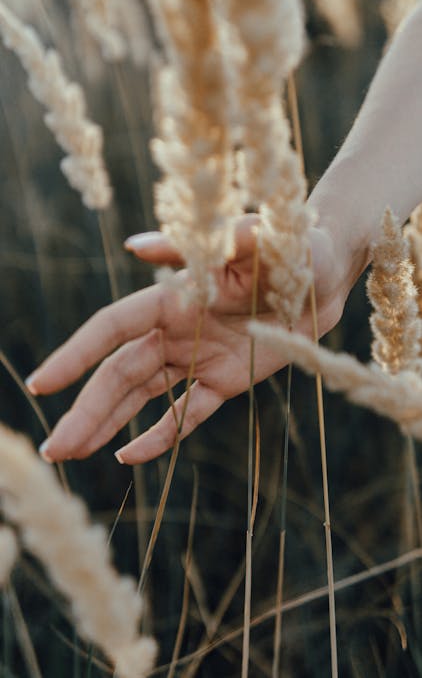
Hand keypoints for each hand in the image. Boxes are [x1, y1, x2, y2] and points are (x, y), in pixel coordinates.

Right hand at [29, 215, 348, 464]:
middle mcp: (175, 329)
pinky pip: (185, 413)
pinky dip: (159, 435)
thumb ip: (192, 247)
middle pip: (119, 374)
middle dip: (85, 409)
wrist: (324, 275)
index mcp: (172, 296)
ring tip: (73, 453)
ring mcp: (196, 357)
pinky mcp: (223, 380)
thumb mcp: (246, 239)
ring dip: (108, 425)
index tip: (42, 383)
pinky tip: (128, 457)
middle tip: (54, 448)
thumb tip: (134, 248)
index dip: (76, 355)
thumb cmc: (286, 245)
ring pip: (141, 396)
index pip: (112, 329)